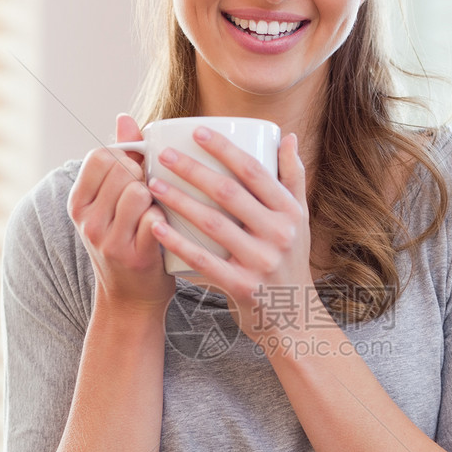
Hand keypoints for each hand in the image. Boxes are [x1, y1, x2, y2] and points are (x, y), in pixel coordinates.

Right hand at [68, 114, 173, 313]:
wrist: (131, 300)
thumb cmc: (128, 241)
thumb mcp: (112, 204)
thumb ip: (120, 161)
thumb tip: (125, 117)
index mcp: (79, 202)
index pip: (100, 156)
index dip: (126, 157)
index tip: (139, 171)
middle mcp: (87, 220)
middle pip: (123, 171)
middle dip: (145, 175)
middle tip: (154, 193)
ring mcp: (108, 240)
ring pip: (139, 191)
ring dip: (157, 196)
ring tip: (160, 209)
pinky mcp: (134, 256)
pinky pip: (155, 219)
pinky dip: (166, 219)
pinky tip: (169, 228)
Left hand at [147, 127, 319, 343]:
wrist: (293, 319)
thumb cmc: (290, 262)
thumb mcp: (299, 221)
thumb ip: (293, 179)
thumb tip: (286, 136)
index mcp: (290, 212)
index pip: (255, 172)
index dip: (225, 149)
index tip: (197, 131)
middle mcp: (279, 235)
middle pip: (230, 193)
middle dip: (193, 170)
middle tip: (164, 156)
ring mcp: (260, 262)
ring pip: (213, 223)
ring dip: (179, 201)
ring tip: (152, 185)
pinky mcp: (242, 287)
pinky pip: (204, 261)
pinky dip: (178, 243)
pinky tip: (156, 227)